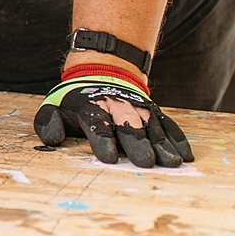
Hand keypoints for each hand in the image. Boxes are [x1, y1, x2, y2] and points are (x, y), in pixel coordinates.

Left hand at [33, 66, 191, 167]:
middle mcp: (117, 107)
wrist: (101, 72)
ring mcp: (138, 108)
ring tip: (171, 163)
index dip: (103, 141)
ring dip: (162, 145)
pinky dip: (178, 138)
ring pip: (152, 126)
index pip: (97, 125)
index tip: (109, 158)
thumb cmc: (76, 102)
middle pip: (128, 126)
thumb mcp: (55, 107)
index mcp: (91, 108)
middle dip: (137, 143)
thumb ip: (48, 123)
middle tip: (146, 162)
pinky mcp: (154, 110)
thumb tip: (53, 139)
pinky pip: (168, 124)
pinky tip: (186, 155)